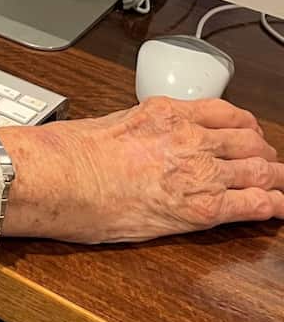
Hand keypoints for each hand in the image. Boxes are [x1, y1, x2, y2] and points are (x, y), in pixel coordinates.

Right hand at [0, 97, 283, 242]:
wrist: (59, 178)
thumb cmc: (71, 154)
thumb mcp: (110, 123)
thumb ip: (138, 130)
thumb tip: (140, 140)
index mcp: (166, 113)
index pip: (226, 112)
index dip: (245, 127)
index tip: (247, 135)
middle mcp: (189, 138)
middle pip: (250, 141)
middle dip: (262, 154)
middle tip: (265, 164)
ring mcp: (199, 172)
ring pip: (261, 171)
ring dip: (273, 179)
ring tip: (277, 186)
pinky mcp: (201, 208)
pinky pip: (254, 204)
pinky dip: (271, 206)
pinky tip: (275, 208)